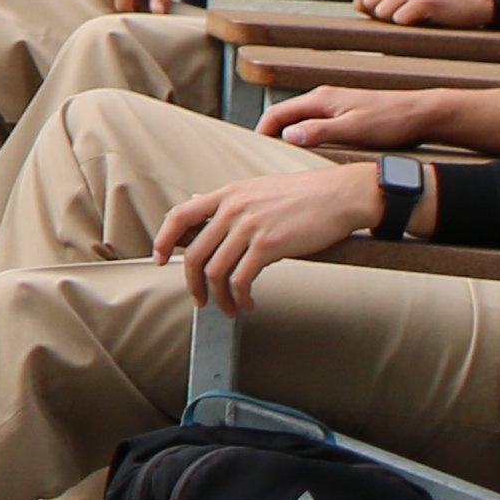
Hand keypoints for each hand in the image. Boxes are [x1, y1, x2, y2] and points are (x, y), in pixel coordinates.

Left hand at [151, 157, 388, 313]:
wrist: (341, 194)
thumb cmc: (307, 195)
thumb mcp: (262, 191)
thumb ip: (237, 207)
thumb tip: (216, 231)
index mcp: (229, 193)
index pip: (180, 214)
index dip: (164, 239)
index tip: (159, 259)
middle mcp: (233, 208)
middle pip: (194, 253)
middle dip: (192, 284)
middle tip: (200, 300)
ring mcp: (250, 226)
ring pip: (215, 272)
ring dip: (219, 298)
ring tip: (230, 309)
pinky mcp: (269, 245)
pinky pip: (241, 280)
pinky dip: (241, 298)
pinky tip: (249, 304)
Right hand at [265, 81, 499, 160]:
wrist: (421, 114)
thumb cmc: (391, 121)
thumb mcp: (354, 129)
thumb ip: (320, 132)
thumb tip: (288, 136)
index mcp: (321, 99)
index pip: (277, 114)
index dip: (261, 133)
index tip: (255, 155)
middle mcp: (324, 99)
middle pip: (284, 118)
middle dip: (270, 137)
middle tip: (264, 163)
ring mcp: (334, 107)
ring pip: (299, 123)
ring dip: (287, 140)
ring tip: (283, 163)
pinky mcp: (345, 116)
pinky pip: (313, 127)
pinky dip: (304, 140)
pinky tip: (310, 157)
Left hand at [350, 0, 493, 28]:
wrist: (477, 1)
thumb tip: (358, 5)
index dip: (367, 5)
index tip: (385, 13)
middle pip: (368, 2)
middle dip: (382, 16)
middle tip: (406, 16)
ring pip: (382, 12)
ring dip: (396, 21)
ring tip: (416, 17)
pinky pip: (399, 20)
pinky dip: (410, 26)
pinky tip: (425, 19)